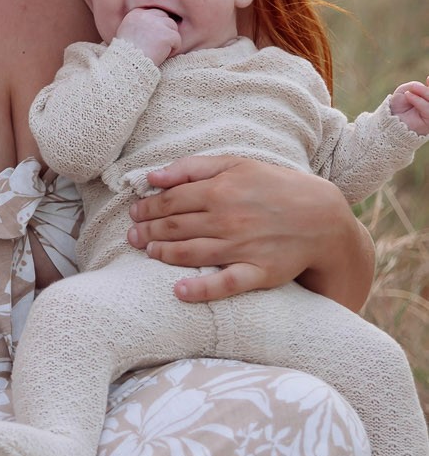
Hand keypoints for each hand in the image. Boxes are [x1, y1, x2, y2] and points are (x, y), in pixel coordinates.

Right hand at [115, 9, 180, 64]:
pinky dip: (173, 50)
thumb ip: (140, 24)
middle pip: (165, 18)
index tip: (152, 38)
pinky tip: (162, 55)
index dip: (157, 26)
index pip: (155, 13)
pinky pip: (177, 40)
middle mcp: (146, 15)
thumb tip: (154, 24)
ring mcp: (157, 24)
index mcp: (135, 13)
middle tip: (157, 45)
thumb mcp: (127, 33)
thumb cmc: (127, 54)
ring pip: (173, 27)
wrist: (129, 66)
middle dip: (165, 31)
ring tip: (158, 51)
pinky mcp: (167, 34)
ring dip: (169, 40)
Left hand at [128, 153, 369, 305]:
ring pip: (191, 253)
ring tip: (148, 254)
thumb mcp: (237, 164)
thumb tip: (153, 176)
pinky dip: (201, 289)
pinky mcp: (259, 271)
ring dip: (163, 254)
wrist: (323, 216)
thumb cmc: (275, 187)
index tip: (135, 214)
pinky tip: (179, 291)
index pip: (170, 201)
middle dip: (148, 232)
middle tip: (132, 237)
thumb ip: (192, 167)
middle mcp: (228, 218)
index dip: (147, 208)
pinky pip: (226, 284)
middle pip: (175, 227)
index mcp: (221, 189)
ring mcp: (243, 247)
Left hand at [390, 80, 428, 135]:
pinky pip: (428, 110)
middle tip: (414, 86)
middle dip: (426, 90)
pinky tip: (409, 95)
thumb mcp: (404, 91)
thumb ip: (415, 86)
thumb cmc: (398, 106)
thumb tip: (424, 85)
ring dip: (424, 93)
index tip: (428, 78)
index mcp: (428, 99)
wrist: (391, 119)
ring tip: (409, 91)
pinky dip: (419, 101)